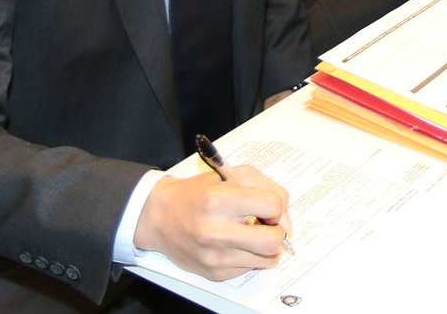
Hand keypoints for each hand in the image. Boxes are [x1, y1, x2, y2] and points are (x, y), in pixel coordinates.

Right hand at [133, 167, 289, 282]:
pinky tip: (235, 244)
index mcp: (220, 199)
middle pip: (273, 241)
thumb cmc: (198, 193)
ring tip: (251, 234)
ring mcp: (215, 255)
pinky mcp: (214, 272)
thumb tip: (285, 219)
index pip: (272, 206)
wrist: (161, 216)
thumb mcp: (231, 174)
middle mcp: (215, 230)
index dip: (276, 206)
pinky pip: (249, 268)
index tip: (267, 207)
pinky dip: (249, 256)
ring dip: (266, 247)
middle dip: (277, 232)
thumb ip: (266, 188)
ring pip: (267, 259)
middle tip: (267, 225)